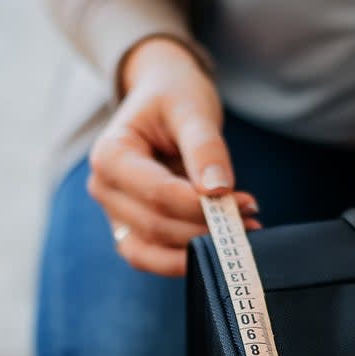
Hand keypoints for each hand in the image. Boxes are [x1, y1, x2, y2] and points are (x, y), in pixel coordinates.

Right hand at [88, 37, 259, 275]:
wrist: (160, 97)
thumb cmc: (173, 97)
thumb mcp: (192, 109)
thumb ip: (205, 148)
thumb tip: (218, 190)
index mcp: (109, 155)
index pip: (157, 194)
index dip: (201, 206)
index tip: (245, 203)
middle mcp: (104, 189)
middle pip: (156, 226)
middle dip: (206, 228)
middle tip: (251, 218)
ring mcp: (114, 213)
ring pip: (151, 251)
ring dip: (197, 251)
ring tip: (240, 234)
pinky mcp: (130, 230)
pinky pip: (153, 259)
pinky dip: (186, 259)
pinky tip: (220, 245)